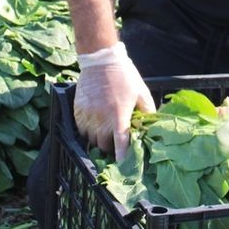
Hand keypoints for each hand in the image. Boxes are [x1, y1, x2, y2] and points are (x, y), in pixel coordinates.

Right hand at [73, 43, 155, 161]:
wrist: (100, 60)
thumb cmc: (124, 76)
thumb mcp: (141, 92)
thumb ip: (147, 112)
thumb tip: (151, 128)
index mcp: (119, 115)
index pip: (120, 144)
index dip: (122, 158)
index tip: (124, 168)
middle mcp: (101, 118)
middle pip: (104, 145)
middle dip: (111, 149)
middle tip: (116, 146)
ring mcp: (88, 115)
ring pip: (91, 140)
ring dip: (99, 141)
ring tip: (105, 137)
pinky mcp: (78, 111)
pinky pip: (81, 130)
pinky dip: (87, 133)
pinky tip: (94, 128)